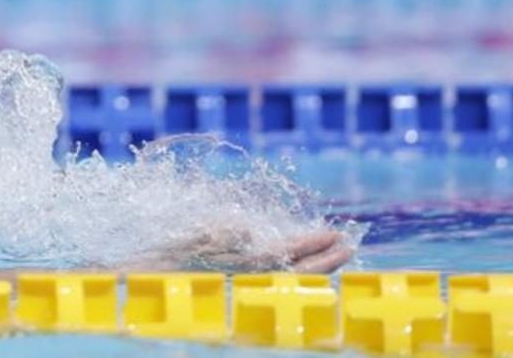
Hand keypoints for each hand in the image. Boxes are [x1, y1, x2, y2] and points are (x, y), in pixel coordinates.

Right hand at [181, 228, 353, 272]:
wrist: (162, 272)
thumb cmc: (178, 247)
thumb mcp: (196, 231)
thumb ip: (223, 231)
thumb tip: (247, 230)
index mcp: (243, 261)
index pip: (287, 253)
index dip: (312, 243)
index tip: (334, 234)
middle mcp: (253, 276)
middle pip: (298, 271)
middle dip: (327, 259)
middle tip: (350, 245)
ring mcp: (252, 282)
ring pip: (294, 277)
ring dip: (319, 267)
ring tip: (338, 255)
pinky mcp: (248, 283)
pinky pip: (283, 279)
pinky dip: (302, 272)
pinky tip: (309, 264)